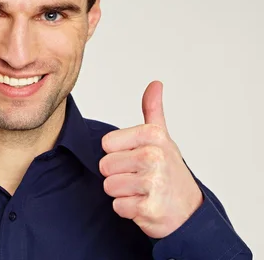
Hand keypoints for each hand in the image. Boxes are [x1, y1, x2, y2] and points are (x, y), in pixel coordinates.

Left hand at [99, 81, 203, 238]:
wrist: (190, 211)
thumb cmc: (170, 172)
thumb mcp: (162, 138)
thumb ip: (153, 110)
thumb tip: (155, 84)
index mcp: (153, 136)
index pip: (106, 143)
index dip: (117, 154)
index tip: (136, 158)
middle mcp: (154, 156)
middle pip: (104, 166)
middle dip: (118, 175)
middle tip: (139, 178)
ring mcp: (153, 183)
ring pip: (109, 186)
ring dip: (122, 193)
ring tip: (142, 191)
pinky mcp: (149, 208)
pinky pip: (118, 206)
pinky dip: (128, 210)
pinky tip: (145, 205)